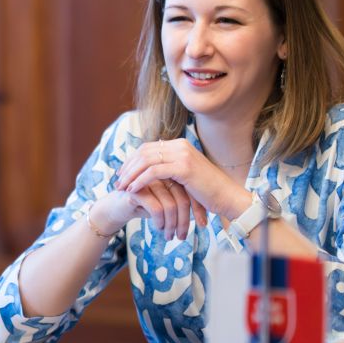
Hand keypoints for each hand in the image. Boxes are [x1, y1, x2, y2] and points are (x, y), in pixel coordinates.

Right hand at [90, 178, 201, 241]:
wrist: (115, 207)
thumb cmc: (142, 205)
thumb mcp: (164, 204)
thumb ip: (180, 203)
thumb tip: (202, 217)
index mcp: (170, 173)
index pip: (190, 191)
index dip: (197, 208)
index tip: (203, 225)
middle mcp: (161, 174)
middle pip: (182, 198)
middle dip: (185, 221)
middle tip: (182, 236)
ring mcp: (148, 181)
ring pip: (170, 205)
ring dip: (171, 225)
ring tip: (170, 237)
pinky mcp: (136, 190)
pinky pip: (156, 208)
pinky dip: (160, 221)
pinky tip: (159, 228)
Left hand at [115, 139, 252, 223]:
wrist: (227, 197)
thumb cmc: (207, 191)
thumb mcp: (185, 176)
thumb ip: (169, 170)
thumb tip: (149, 171)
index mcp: (179, 145)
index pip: (147, 148)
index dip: (131, 161)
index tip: (121, 175)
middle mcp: (180, 146)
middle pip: (143, 152)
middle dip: (127, 168)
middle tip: (117, 182)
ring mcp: (182, 155)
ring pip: (146, 161)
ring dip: (130, 175)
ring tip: (121, 188)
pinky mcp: (184, 167)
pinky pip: (154, 172)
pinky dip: (140, 181)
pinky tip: (132, 191)